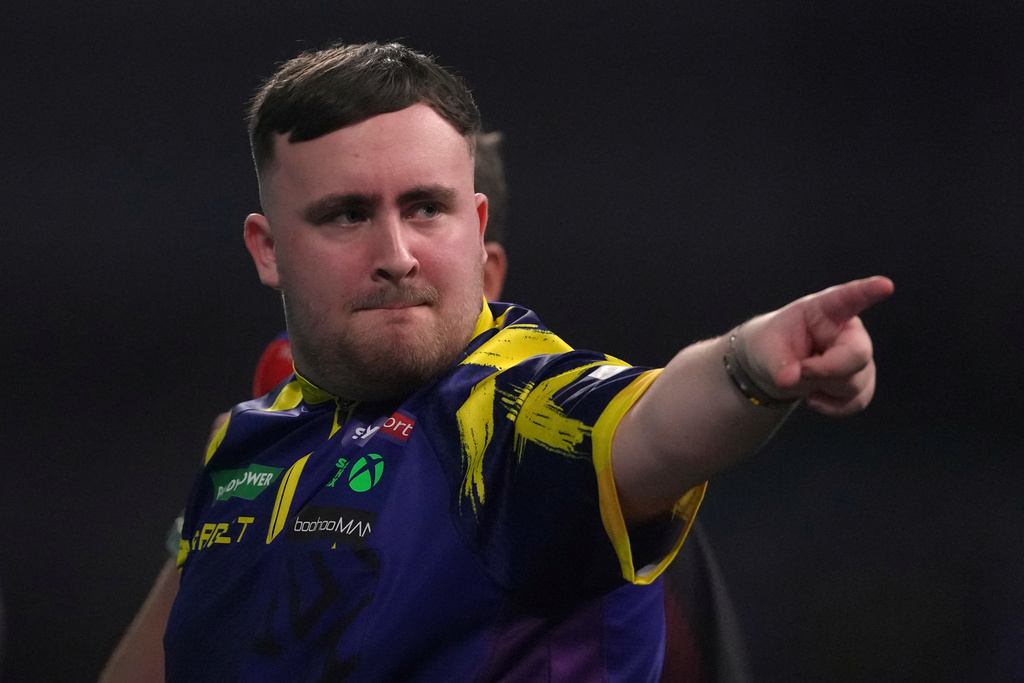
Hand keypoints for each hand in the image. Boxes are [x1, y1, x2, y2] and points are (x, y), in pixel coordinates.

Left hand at [735, 276, 894, 415]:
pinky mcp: (862, 382)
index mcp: (824, 311)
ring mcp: (858, 357)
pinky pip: (857, 401)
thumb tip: (790, 381)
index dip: (867, 292)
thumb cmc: (772, 347)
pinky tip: (813, 396)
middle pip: (858, 354)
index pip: (848, 298)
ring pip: (856, 382)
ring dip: (823, 388)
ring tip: (802, 377)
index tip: (884, 285)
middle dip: (827, 371)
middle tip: (797, 373)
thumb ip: (778, 365)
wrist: (775, 369)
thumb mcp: (766, 350)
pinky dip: (831, 406)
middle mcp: (849, 331)